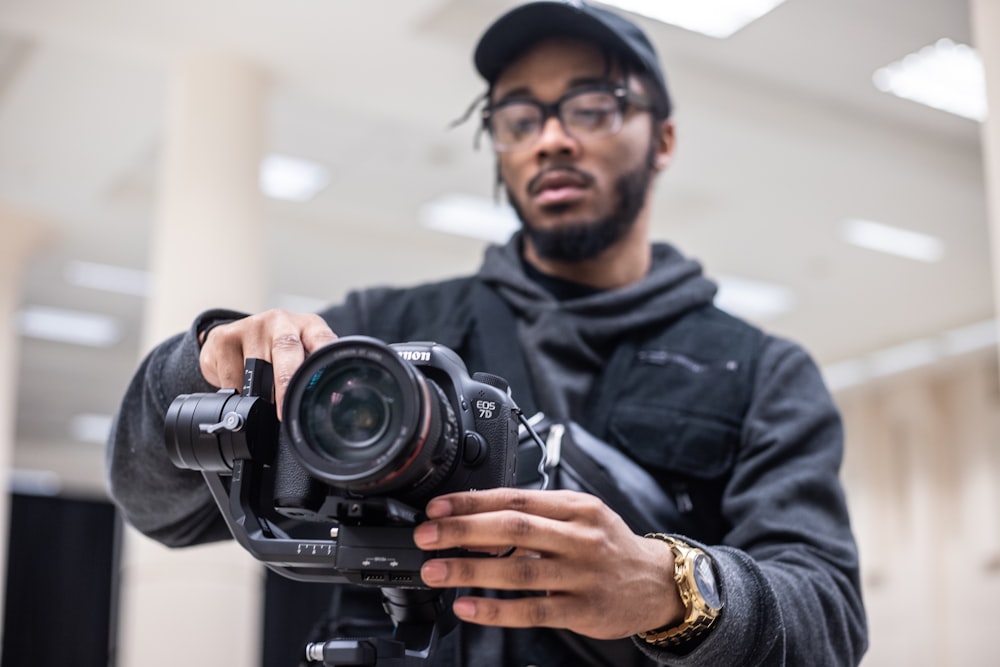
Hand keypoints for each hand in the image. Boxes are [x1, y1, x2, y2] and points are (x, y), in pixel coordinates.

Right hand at [199, 309, 336, 415]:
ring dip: (258, 393)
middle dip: (285, 380)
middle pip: (286, 348)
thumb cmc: (276, 353)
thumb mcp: (300, 358)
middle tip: (283, 411)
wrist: (234, 337)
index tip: (320, 386)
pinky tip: (239, 388)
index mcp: (308, 326)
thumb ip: (310, 375)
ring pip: (256, 369)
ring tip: (260, 401)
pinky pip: (231, 376)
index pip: (322, 338)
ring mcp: (252, 326)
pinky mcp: (224, 337)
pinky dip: (236, 391)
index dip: (323, 360)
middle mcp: (281, 321)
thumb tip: (328, 403)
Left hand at [413, 488, 684, 639]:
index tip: (437, 508)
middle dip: (462, 531)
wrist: (656, 583)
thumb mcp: (581, 516)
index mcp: (575, 506)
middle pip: (513, 529)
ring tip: (436, 571)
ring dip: (469, 569)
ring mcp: (582, 574)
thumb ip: (536, 516)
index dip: (471, 502)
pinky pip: (532, 611)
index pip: (515, 498)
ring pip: (518, 571)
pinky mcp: (583, 610)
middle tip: (427, 536)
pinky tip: (468, 607)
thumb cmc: (609, 546)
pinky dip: (495, 610)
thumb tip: (476, 523)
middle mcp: (580, 536)